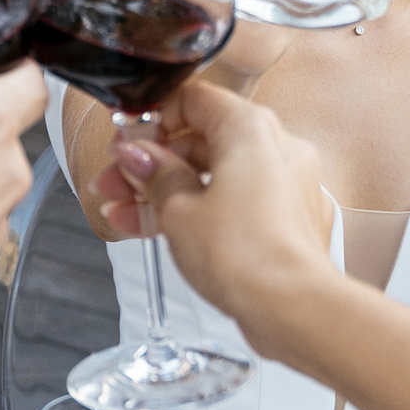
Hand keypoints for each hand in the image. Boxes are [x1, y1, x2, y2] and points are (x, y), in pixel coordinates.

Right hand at [93, 80, 336, 329]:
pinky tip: (161, 231)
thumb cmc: (245, 256)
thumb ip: (154, 174)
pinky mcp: (290, 219)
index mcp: (250, 129)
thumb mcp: (178, 209)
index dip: (152, 119)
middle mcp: (278, 148)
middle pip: (203, 141)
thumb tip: (138, 156)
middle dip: (152, 164)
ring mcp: (288, 185)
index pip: (193, 99)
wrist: (294, 309)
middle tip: (115, 184)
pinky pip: (239, 202)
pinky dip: (203, 211)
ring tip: (124, 215)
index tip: (126, 142)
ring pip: (217, 176)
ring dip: (169, 192)